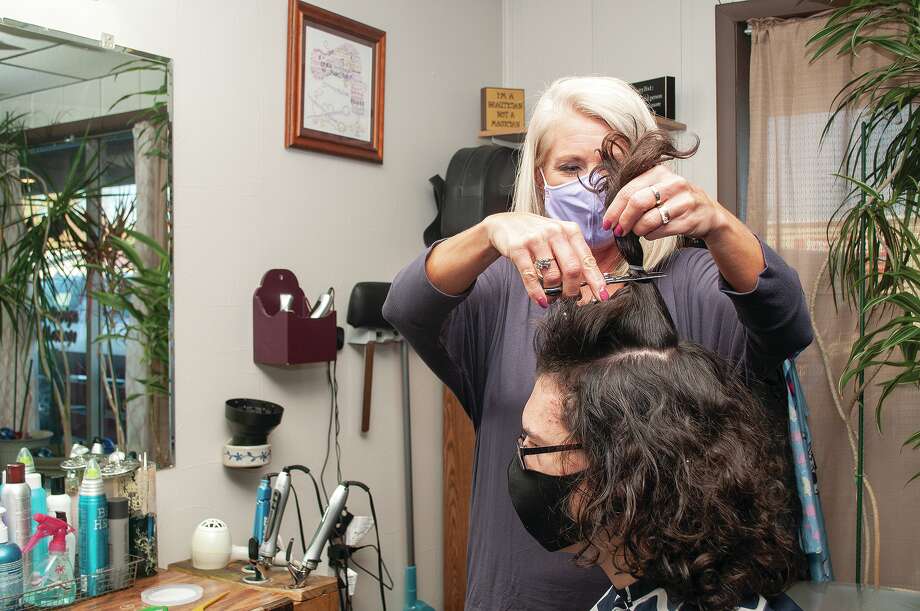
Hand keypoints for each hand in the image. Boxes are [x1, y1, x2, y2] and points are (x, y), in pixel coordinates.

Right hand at [483, 213, 607, 305]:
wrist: (505, 224)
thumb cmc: (538, 236)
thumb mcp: (559, 239)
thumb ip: (573, 256)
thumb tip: (588, 284)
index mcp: (570, 231)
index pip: (588, 259)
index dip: (596, 280)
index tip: (602, 296)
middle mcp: (555, 232)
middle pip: (572, 269)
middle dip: (572, 290)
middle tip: (569, 298)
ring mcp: (536, 239)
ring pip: (552, 275)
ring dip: (554, 293)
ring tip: (551, 297)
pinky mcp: (518, 248)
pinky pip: (530, 277)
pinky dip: (537, 293)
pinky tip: (541, 301)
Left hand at [601, 165, 728, 241]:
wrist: (708, 214)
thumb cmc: (677, 201)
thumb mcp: (658, 188)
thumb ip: (636, 193)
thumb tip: (611, 213)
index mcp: (659, 172)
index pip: (628, 190)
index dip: (614, 209)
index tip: (607, 223)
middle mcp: (673, 183)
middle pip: (637, 202)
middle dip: (623, 220)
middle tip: (619, 230)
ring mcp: (683, 201)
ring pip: (648, 220)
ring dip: (638, 230)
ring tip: (639, 230)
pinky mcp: (689, 219)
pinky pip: (660, 231)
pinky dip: (651, 235)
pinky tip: (653, 232)